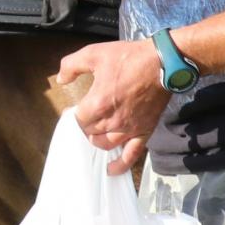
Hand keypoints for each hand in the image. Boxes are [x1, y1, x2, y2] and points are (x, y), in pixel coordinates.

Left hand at [52, 38, 168, 175]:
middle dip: (85, 126)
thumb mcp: (94, 53)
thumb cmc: (128, 57)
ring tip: (94, 135)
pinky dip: (120, 165)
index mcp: (97, 103)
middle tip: (86, 119)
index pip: (77, 119)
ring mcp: (129, 129)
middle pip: (89, 132)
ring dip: (96, 141)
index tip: (74, 109)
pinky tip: (111, 170)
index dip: (73, 115)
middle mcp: (111, 121)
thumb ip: (72, 66)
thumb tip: (60, 79)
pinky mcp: (144, 132)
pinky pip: (131, 155)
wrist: (163, 63)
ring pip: (105, 145)